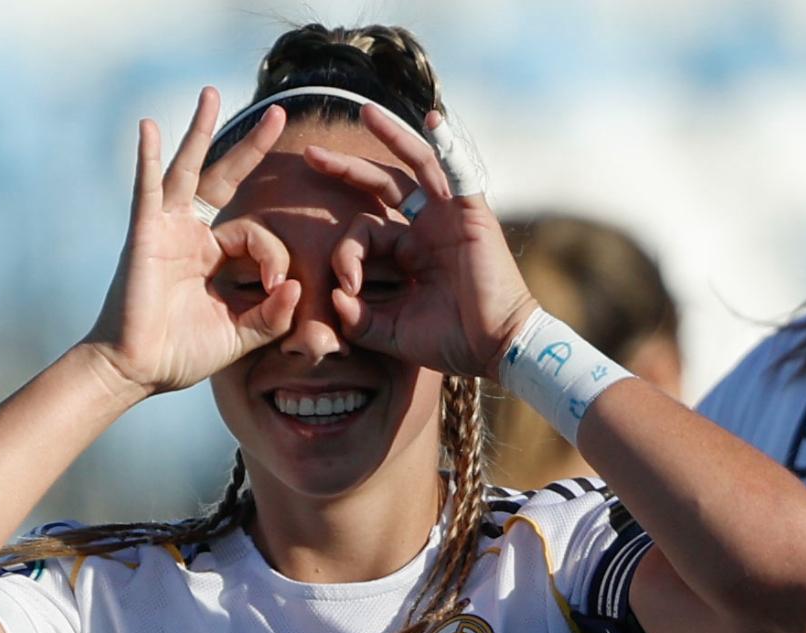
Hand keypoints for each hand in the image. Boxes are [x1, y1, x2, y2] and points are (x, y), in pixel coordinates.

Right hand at [85, 87, 300, 394]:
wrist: (136, 370)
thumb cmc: (181, 355)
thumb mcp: (240, 334)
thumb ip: (272, 315)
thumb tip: (296, 286)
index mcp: (213, 257)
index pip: (255, 236)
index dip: (273, 256)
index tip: (276, 287)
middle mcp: (190, 236)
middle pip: (224, 178)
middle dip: (251, 147)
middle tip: (278, 114)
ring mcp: (166, 230)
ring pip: (188, 170)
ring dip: (201, 131)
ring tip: (212, 94)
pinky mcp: (144, 234)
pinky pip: (147, 188)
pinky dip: (146, 158)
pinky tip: (147, 127)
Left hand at [303, 106, 536, 379]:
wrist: (495, 348)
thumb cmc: (449, 341)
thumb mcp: (390, 331)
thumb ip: (357, 318)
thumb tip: (332, 298)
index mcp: (407, 252)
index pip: (364, 233)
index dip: (346, 256)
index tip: (346, 288)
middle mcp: (427, 227)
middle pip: (383, 186)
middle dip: (346, 168)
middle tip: (310, 154)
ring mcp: (450, 216)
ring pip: (417, 165)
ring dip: (392, 136)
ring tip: (366, 112)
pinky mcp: (471, 213)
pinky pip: (458, 171)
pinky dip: (448, 144)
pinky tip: (432, 120)